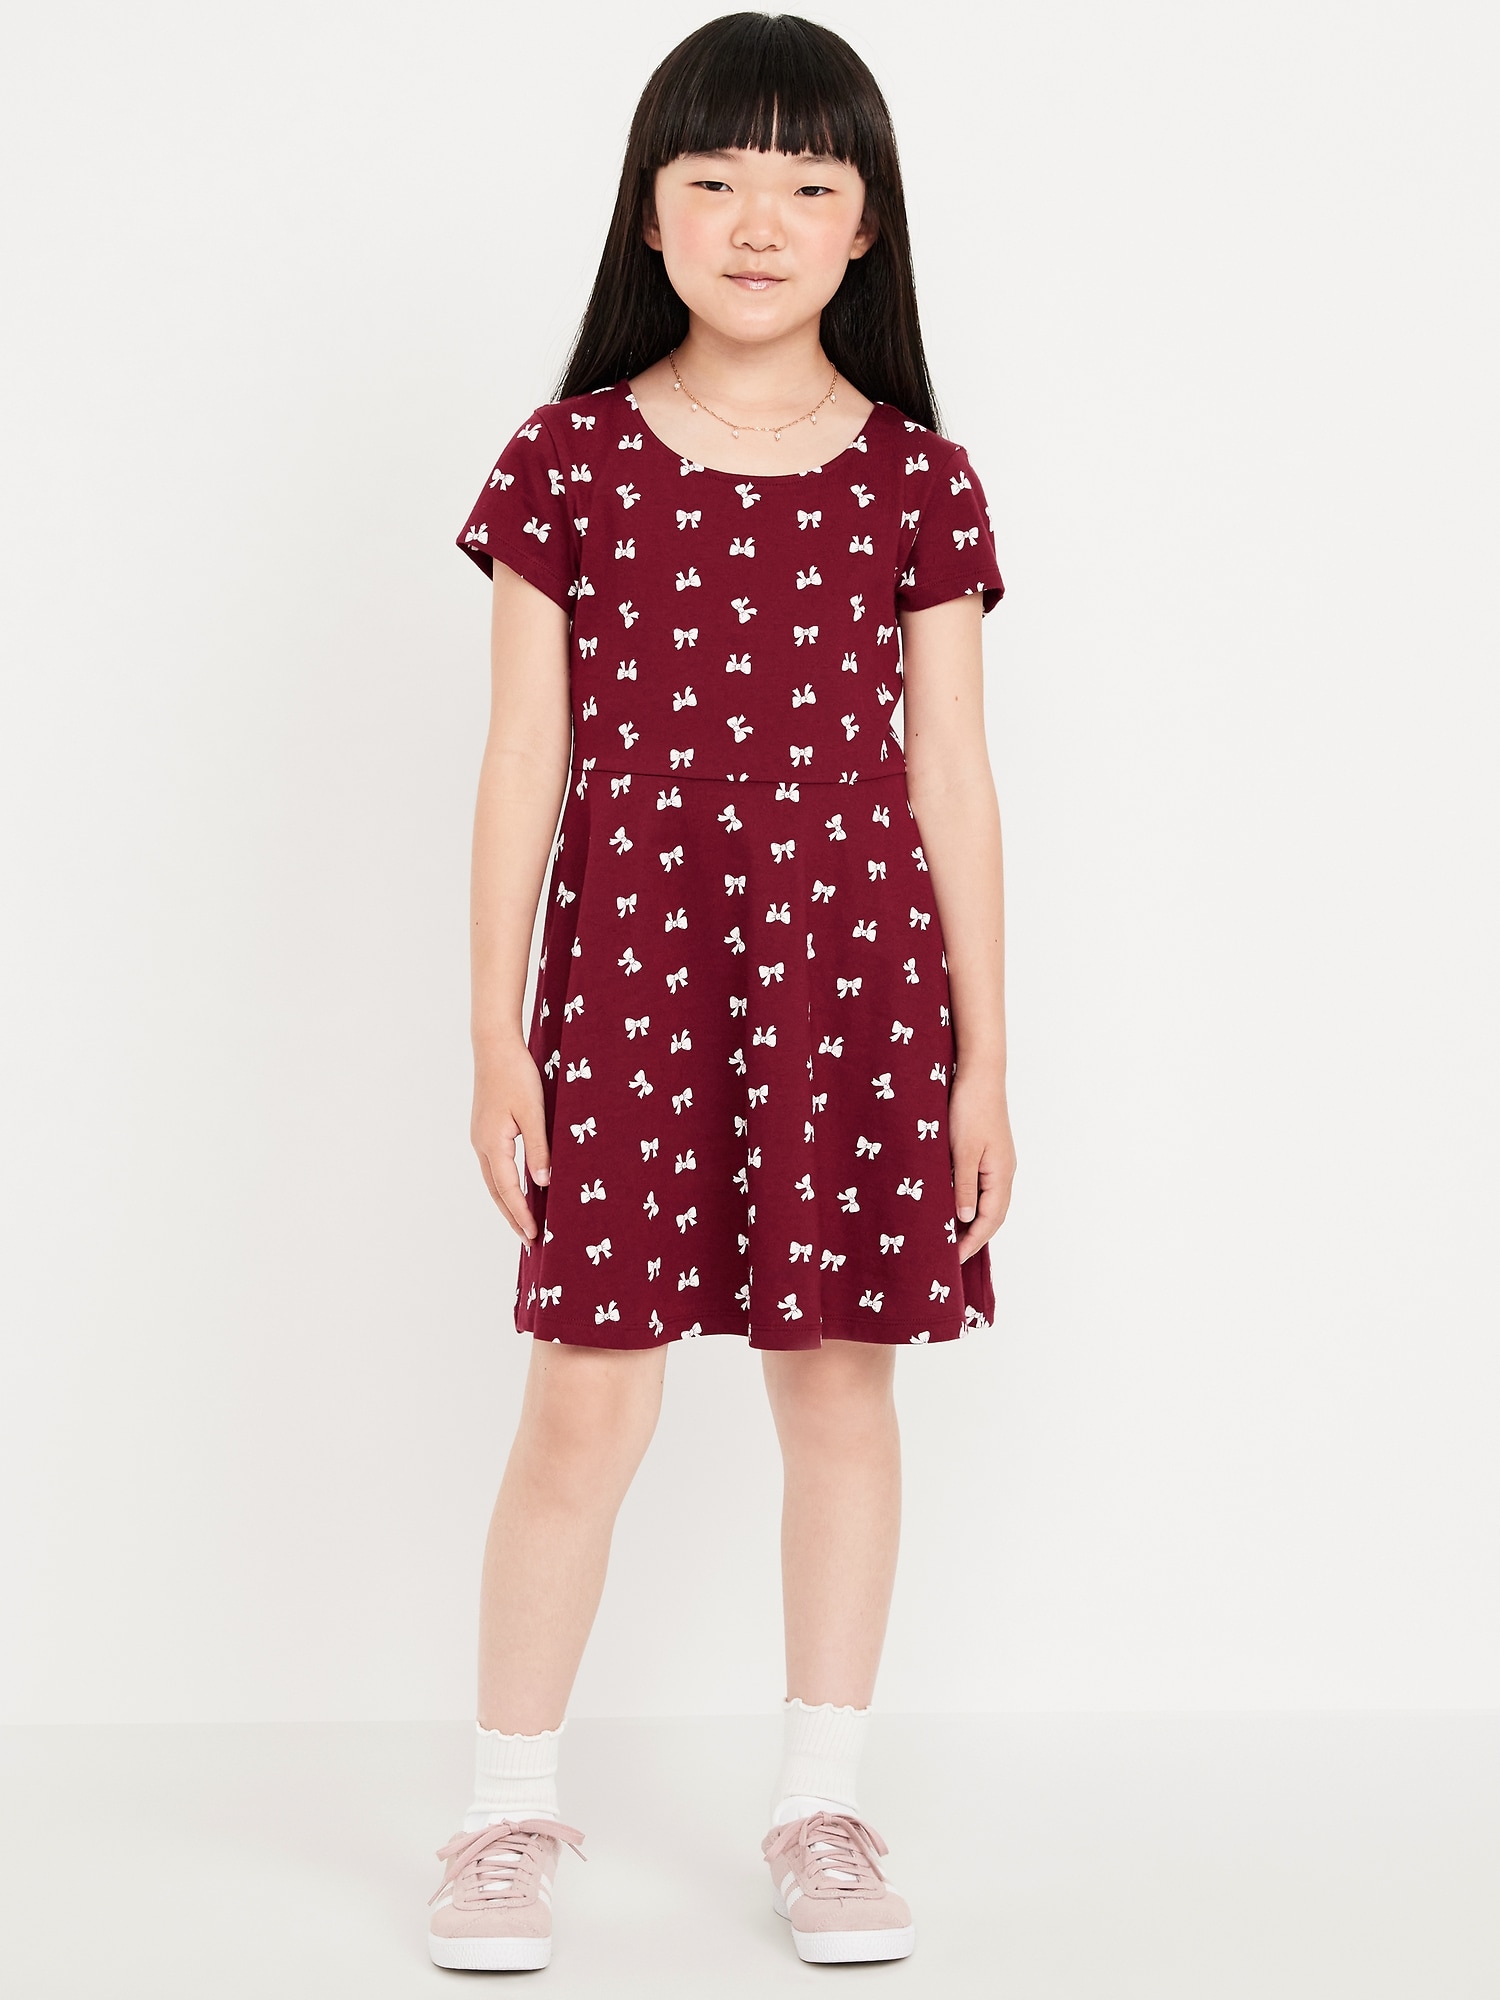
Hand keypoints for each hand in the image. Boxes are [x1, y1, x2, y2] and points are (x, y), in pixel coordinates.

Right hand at [471, 1039, 549, 1241]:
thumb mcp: (534, 1112)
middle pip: (496, 1192)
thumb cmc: (516, 1074)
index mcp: (492, 1143)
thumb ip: (538, 1148)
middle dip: (512, 1217)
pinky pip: (495, 1166)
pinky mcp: (485, 1129)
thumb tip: (543, 1183)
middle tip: (529, 1241)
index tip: (534, 1235)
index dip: (522, 1214)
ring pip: (494, 1180)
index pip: (508, 1189)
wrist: (495, 1045)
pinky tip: (516, 1188)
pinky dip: (505, 1184)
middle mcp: (481, 1145)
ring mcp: (481, 1137)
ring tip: (523, 1222)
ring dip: (507, 1203)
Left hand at [949, 1064, 1014, 1262]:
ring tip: (948, 1235)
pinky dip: (968, 1201)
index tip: (953, 1259)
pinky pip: (981, 1186)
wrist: (978, 1072)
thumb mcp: (962, 1151)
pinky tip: (951, 1204)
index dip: (972, 1242)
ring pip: (987, 1201)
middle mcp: (1003, 1172)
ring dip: (971, 1220)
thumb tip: (965, 1218)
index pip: (990, 1220)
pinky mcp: (987, 1152)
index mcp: (1001, 1175)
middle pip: (992, 1215)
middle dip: (973, 1237)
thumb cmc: (970, 1108)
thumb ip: (963, 1186)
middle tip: (949, 1254)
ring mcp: (996, 1162)